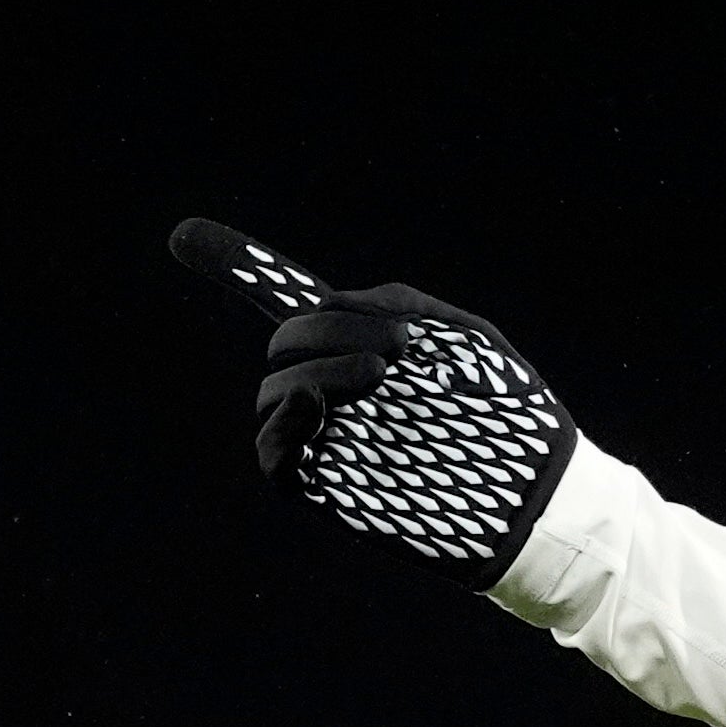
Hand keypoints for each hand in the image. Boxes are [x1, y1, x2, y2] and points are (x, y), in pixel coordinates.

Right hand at [168, 222, 578, 579]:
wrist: (544, 492)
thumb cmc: (519, 416)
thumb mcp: (470, 340)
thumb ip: (401, 304)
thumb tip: (327, 299)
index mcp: (367, 348)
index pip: (293, 308)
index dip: (237, 268)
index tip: (181, 233)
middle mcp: (340, 391)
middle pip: (285, 346)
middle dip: (325, 331)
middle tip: (398, 346)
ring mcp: (334, 439)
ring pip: (275, 395)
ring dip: (319, 370)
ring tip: (382, 374)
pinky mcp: (334, 490)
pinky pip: (276, 460)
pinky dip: (282, 427)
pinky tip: (318, 404)